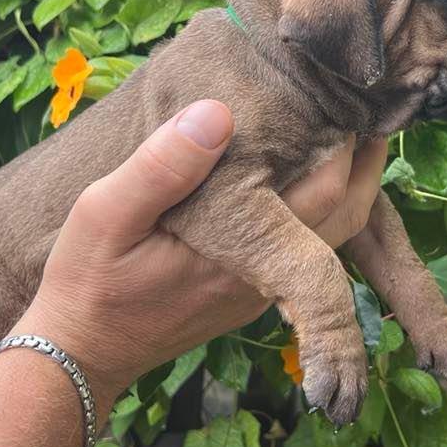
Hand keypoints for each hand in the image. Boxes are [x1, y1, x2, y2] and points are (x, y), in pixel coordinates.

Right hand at [11, 100, 386, 407]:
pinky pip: (302, 246)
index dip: (348, 141)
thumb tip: (217, 112)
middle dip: (362, 160)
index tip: (351, 92)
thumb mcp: (105, 214)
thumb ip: (161, 166)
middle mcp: (267, 276)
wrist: (78, 354)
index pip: (326, 191)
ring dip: (345, 184)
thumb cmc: (87, 282)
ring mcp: (259, 288)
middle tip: (368, 104)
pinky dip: (315, 205)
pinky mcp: (245, 292)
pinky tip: (299, 169)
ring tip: (345, 128)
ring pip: (331, 234)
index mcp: (245, 252)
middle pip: (347, 214)